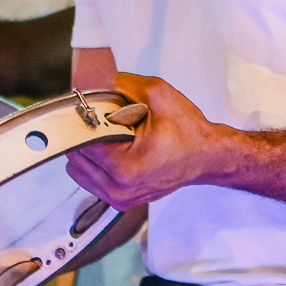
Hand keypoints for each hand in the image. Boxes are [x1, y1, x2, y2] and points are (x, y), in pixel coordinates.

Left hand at [64, 73, 231, 209]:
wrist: (208, 157)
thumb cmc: (189, 132)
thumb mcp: (160, 95)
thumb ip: (126, 84)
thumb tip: (100, 85)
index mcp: (126, 167)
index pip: (82, 140)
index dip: (87, 120)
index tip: (99, 110)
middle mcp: (119, 188)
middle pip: (77, 156)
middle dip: (89, 135)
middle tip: (112, 125)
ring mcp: (119, 198)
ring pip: (78, 169)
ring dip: (90, 150)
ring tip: (116, 139)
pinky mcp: (120, 201)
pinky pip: (89, 180)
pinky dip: (96, 163)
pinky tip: (116, 151)